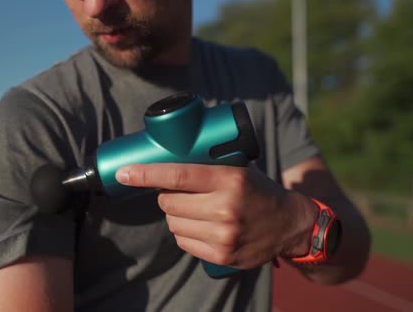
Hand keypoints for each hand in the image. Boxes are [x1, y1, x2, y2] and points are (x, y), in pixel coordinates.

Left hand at [115, 163, 315, 268]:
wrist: (289, 225)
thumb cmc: (257, 190)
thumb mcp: (237, 168)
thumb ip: (205, 164)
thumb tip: (162, 156)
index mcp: (229, 179)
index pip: (177, 175)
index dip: (145, 174)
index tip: (123, 173)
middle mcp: (226, 207)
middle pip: (168, 202)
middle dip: (166, 195)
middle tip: (180, 192)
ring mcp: (224, 235)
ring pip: (172, 222)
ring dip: (175, 215)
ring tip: (195, 209)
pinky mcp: (221, 255)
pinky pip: (182, 241)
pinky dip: (184, 232)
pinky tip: (201, 226)